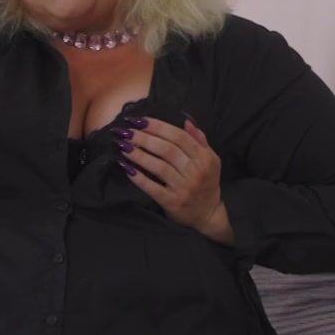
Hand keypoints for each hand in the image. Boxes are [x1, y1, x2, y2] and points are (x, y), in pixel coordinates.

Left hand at [118, 115, 232, 242]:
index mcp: (204, 157)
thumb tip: (186, 120)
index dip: (158, 127)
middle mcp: (196, 171)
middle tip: (127, 132)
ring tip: (124, 146)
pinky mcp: (173, 202)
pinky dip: (140, 178)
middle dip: (145, 138)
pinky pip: (153, 188)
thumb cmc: (206, 183)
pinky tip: (127, 169)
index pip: (179, 137)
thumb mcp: (211, 159)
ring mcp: (184, 188)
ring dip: (139, 155)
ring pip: (159, 167)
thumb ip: (199, 140)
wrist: (208, 214)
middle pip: (167, 150)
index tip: (140, 120)